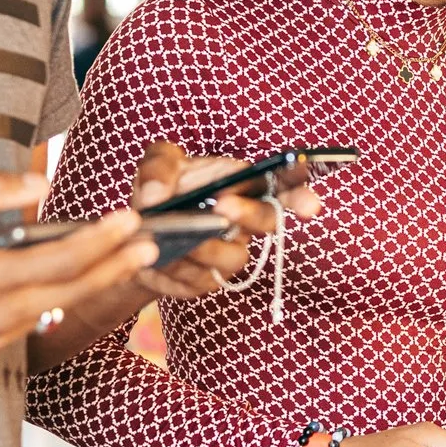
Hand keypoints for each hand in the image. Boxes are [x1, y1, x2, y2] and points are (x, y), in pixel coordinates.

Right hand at [0, 171, 154, 360]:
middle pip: (73, 291)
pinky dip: (57, 298)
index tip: (131, 222)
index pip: (61, 260)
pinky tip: (78, 278)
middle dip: (116, 267)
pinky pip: (33, 321)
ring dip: (92, 283)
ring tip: (125, 258)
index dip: (101, 241)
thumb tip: (41, 183)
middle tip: (153, 246)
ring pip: (56, 307)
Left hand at [125, 144, 318, 303]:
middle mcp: (245, 222)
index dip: (302, 199)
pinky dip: (178, 267)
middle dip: (248, 214)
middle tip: (221, 206)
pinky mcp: (208, 281)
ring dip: (206, 247)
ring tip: (176, 235)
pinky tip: (160, 255)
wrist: (134, 232)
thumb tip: (158, 197)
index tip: (310, 207)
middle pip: (267, 222)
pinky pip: (201, 280)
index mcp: (243, 185)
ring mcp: (230, 253)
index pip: (285, 188)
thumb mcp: (156, 165)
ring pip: (234, 257)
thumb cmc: (161, 192)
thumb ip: (159, 167)